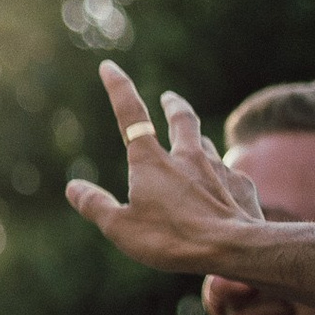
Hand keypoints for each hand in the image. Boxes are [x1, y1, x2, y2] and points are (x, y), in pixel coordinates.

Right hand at [66, 61, 267, 274]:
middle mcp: (186, 157)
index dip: (119, 88)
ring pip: (205, 145)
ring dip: (197, 141)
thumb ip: (96, 206)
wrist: (234, 248)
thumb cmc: (172, 239)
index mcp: (152, 162)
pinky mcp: (241, 186)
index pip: (131, 115)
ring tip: (194, 146)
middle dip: (173, 105)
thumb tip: (73, 187)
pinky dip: (221, 178)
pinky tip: (220, 191)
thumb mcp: (121, 229)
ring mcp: (218, 168)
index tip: (109, 66)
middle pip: (182, 119)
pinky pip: (229, 175)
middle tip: (170, 98)